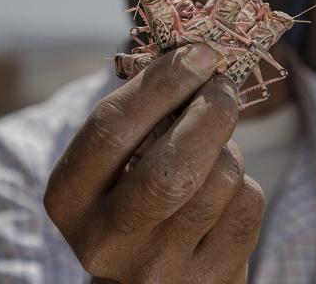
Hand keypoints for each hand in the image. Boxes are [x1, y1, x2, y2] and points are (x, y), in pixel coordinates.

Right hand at [44, 43, 264, 283]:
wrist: (153, 279)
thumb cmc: (135, 194)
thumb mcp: (115, 162)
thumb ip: (141, 115)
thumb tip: (198, 56)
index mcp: (69, 197)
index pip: (111, 128)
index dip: (162, 82)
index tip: (199, 54)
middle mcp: (106, 240)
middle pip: (172, 168)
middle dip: (210, 113)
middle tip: (223, 87)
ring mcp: (159, 267)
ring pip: (219, 182)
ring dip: (228, 149)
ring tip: (215, 150)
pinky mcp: (208, 280)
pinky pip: (246, 205)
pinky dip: (244, 184)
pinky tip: (223, 192)